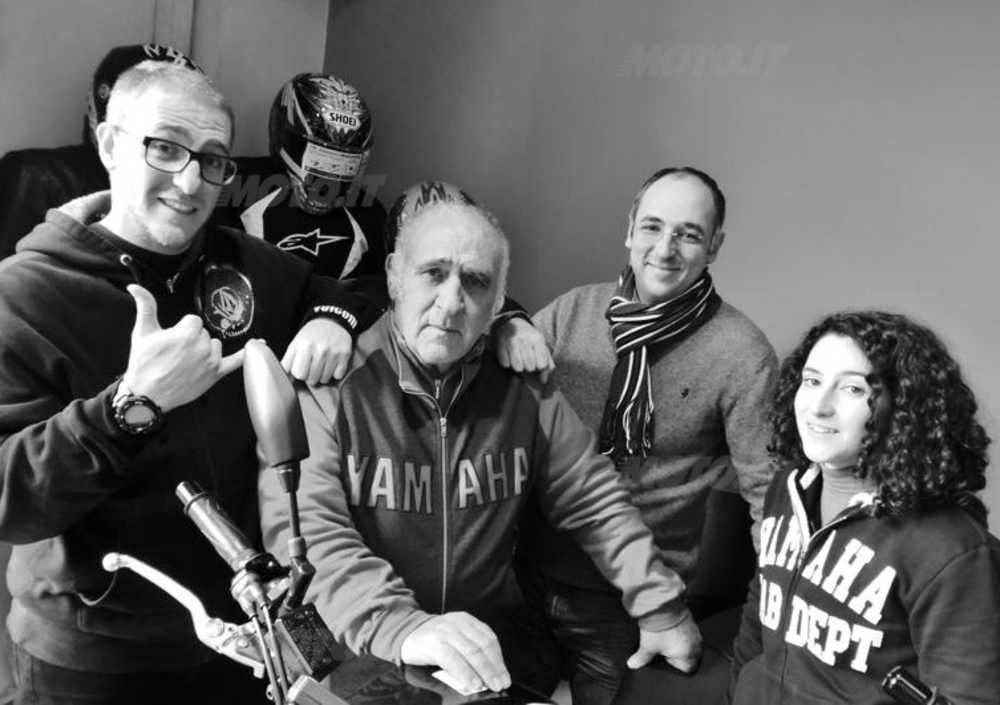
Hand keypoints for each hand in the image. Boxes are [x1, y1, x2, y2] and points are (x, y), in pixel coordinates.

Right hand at [124, 284, 242, 411]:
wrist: (146, 394)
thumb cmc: (144, 363)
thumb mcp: (143, 332)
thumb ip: (145, 306)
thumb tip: (135, 287)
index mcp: (187, 333)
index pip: (194, 321)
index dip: (182, 329)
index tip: (172, 340)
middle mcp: (203, 346)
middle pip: (204, 333)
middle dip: (192, 340)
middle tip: (175, 354)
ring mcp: (211, 361)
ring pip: (215, 345)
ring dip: (204, 350)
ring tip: (186, 361)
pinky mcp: (216, 374)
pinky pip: (237, 361)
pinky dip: (249, 353)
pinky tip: (261, 344)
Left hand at [281, 318, 352, 384]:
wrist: (332, 321)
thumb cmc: (311, 334)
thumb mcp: (295, 344)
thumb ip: (287, 362)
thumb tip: (284, 380)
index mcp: (305, 346)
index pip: (299, 374)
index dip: (299, 371)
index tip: (302, 365)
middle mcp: (320, 350)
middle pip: (312, 379)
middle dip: (310, 374)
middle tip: (312, 363)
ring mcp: (334, 353)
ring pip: (324, 379)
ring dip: (322, 375)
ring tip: (321, 363)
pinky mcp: (345, 355)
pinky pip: (338, 376)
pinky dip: (334, 372)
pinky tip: (332, 363)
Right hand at [399, 612, 510, 693]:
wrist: (405, 633)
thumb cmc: (433, 640)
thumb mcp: (455, 636)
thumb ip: (471, 648)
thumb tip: (491, 672)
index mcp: (466, 621)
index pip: (488, 638)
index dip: (499, 658)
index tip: (504, 675)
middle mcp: (458, 624)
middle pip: (482, 646)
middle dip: (494, 667)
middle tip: (501, 683)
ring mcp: (445, 632)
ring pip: (470, 652)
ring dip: (483, 671)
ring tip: (490, 685)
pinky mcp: (433, 643)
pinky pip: (452, 659)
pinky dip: (464, 672)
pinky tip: (471, 682)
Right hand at [493, 316, 554, 382]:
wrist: (510, 322)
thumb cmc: (528, 337)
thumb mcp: (541, 344)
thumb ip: (547, 362)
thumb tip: (544, 380)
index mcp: (538, 339)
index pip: (542, 364)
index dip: (540, 367)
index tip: (537, 362)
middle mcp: (525, 340)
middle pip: (530, 367)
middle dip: (529, 366)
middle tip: (526, 358)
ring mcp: (511, 342)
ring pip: (518, 368)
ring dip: (518, 366)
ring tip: (518, 358)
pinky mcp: (500, 346)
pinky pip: (505, 364)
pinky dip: (507, 362)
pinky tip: (509, 355)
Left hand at [628, 612, 702, 672]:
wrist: (661, 605)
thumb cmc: (658, 627)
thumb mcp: (648, 646)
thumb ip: (642, 658)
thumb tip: (633, 664)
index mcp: (688, 653)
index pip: (687, 668)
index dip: (675, 665)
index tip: (665, 657)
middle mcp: (695, 643)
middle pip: (691, 656)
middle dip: (680, 654)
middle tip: (665, 647)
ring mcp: (694, 631)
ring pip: (692, 643)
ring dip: (681, 642)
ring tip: (667, 636)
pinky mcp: (691, 620)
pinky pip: (690, 631)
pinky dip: (682, 632)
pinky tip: (671, 627)